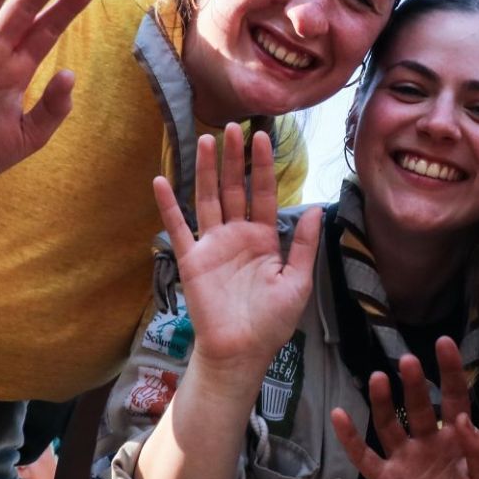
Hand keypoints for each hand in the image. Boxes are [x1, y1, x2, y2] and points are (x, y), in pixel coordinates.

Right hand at [155, 123, 322, 379]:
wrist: (241, 352)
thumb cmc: (271, 322)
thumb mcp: (297, 282)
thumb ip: (303, 245)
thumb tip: (317, 208)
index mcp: (264, 239)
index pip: (264, 194)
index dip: (263, 166)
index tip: (263, 136)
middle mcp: (237, 236)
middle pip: (235, 188)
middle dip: (236, 158)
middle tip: (235, 126)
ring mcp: (212, 245)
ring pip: (209, 198)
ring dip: (207, 170)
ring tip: (207, 139)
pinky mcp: (191, 259)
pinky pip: (178, 227)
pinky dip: (168, 204)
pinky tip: (162, 179)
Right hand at [331, 337, 478, 478]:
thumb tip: (462, 418)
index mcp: (457, 442)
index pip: (454, 398)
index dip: (450, 371)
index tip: (443, 343)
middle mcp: (429, 444)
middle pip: (420, 405)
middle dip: (414, 383)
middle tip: (408, 361)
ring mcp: (405, 460)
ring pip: (389, 423)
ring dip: (383, 401)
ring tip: (378, 378)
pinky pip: (363, 456)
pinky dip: (349, 437)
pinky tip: (340, 414)